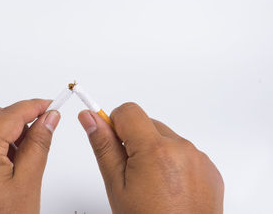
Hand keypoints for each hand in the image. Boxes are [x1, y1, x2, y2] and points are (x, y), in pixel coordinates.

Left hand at [0, 99, 59, 213]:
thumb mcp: (27, 183)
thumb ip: (38, 144)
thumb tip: (48, 118)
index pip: (10, 114)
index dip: (34, 106)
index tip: (50, 105)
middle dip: (17, 118)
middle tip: (40, 129)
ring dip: (3, 132)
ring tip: (23, 155)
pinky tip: (5, 165)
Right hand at [78, 102, 223, 213]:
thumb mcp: (117, 186)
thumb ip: (103, 146)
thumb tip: (90, 118)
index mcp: (155, 150)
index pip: (129, 111)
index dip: (115, 123)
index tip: (112, 139)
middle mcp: (181, 148)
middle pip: (148, 123)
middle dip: (134, 140)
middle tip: (131, 172)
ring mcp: (199, 158)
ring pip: (165, 137)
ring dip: (154, 151)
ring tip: (152, 183)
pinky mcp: (209, 168)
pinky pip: (184, 152)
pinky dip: (172, 162)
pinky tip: (168, 187)